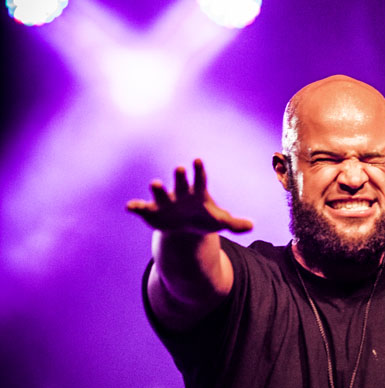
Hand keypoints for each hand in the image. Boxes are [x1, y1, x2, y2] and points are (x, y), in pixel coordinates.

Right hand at [126, 159, 252, 234]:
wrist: (184, 227)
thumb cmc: (203, 219)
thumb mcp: (219, 222)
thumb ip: (234, 223)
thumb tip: (251, 226)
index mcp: (196, 193)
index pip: (199, 179)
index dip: (199, 170)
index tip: (198, 160)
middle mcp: (180, 193)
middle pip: (180, 183)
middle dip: (180, 177)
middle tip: (180, 168)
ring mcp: (165, 202)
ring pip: (160, 194)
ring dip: (157, 189)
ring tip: (155, 183)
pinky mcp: (152, 212)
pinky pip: (142, 209)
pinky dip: (136, 207)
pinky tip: (129, 207)